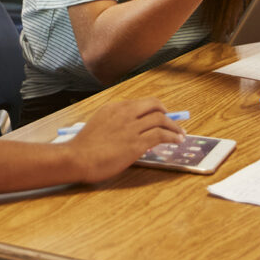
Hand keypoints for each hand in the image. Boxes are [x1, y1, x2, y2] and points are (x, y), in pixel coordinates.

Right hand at [64, 97, 186, 183]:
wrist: (78, 158)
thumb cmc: (85, 146)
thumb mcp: (99, 124)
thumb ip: (116, 122)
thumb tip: (135, 130)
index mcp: (114, 107)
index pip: (141, 102)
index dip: (155, 108)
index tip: (162, 115)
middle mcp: (124, 113)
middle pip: (154, 105)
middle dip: (167, 113)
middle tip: (173, 122)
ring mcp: (131, 128)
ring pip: (160, 119)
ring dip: (174, 127)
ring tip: (180, 134)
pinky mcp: (136, 144)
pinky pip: (160, 135)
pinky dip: (172, 137)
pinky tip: (176, 141)